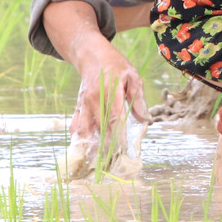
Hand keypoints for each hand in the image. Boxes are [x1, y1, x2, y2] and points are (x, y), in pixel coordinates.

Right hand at [70, 40, 151, 177]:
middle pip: (99, 128)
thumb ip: (138, 99)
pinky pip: (77, 126)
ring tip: (96, 164)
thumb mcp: (133, 76)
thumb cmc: (116, 66)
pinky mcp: (78, 107)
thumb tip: (144, 120)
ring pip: (85, 130)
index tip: (122, 152)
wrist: (91, 55)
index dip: (117, 136)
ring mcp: (84, 104)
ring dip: (90, 147)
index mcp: (111, 91)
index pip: (114, 118)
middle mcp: (94, 99)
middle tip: (112, 165)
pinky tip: (84, 152)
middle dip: (106, 147)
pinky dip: (80, 139)